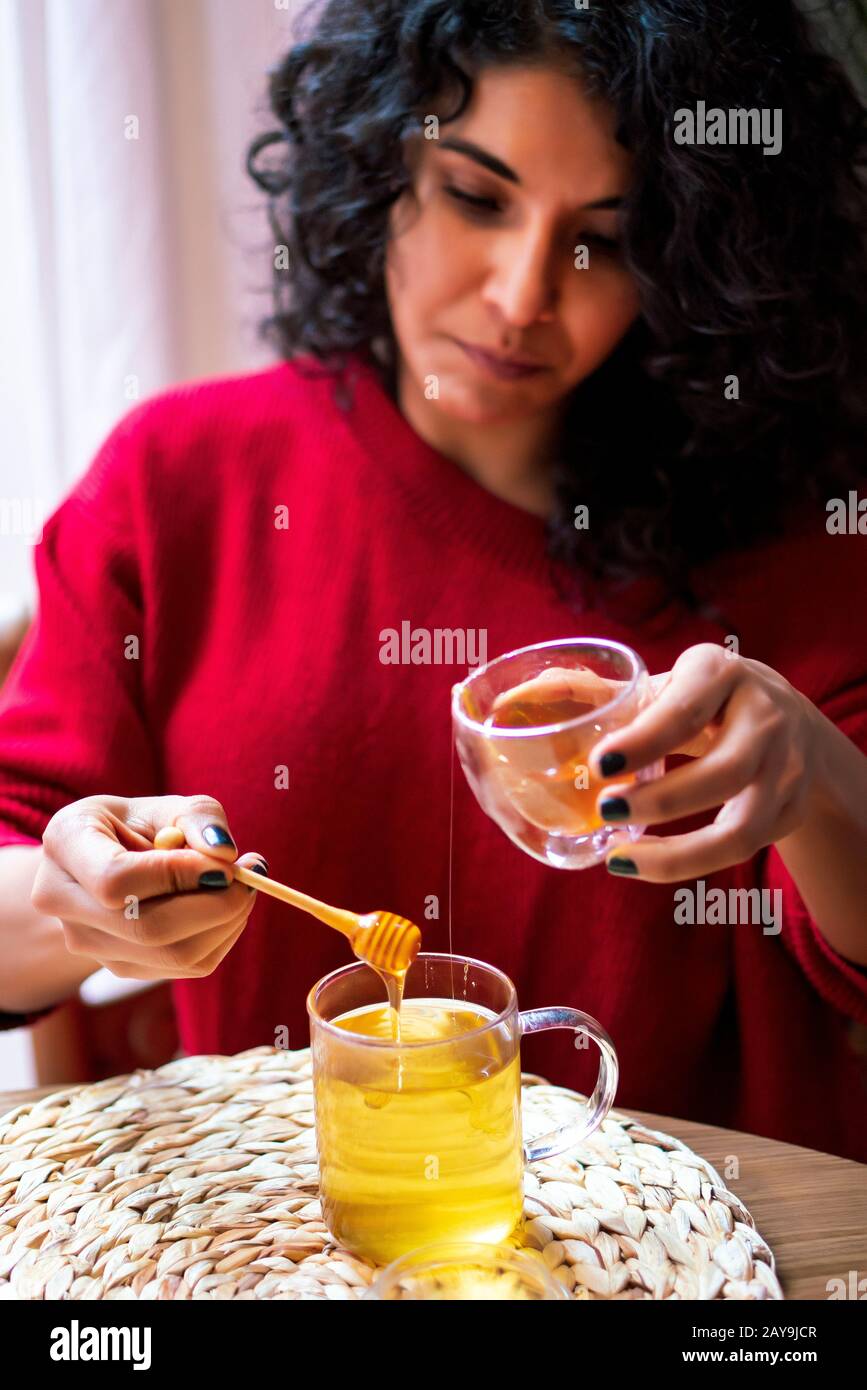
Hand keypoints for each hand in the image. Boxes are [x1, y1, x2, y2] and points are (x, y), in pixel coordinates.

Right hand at [32, 794, 266, 978]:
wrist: (103, 861)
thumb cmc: (138, 824)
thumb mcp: (166, 804)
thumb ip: (199, 817)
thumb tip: (226, 854)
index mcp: (65, 843)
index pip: (116, 880)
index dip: (177, 875)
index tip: (225, 862)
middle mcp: (62, 900)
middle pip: (148, 928)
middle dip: (216, 905)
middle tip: (250, 875)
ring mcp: (87, 943)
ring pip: (174, 955)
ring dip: (226, 922)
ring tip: (242, 886)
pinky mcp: (119, 967)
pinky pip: (187, 966)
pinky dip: (221, 936)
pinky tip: (225, 907)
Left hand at [589, 644, 818, 880]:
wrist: (790, 720)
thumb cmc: (705, 700)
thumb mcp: (666, 684)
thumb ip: (601, 694)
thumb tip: (522, 694)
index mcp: (722, 673)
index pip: (686, 709)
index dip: (646, 740)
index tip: (600, 765)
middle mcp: (767, 717)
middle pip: (725, 772)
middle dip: (664, 800)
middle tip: (605, 810)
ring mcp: (787, 768)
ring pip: (743, 827)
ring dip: (680, 852)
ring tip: (620, 856)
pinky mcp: (791, 810)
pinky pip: (744, 850)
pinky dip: (691, 864)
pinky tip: (645, 863)